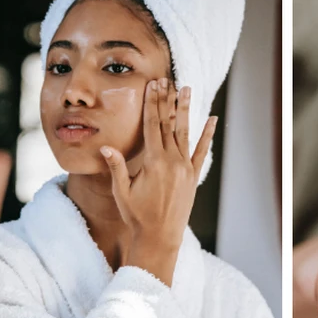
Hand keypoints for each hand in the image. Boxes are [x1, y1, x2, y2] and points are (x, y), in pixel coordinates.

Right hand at [99, 78, 216, 285]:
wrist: (160, 238)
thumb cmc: (137, 216)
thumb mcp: (122, 192)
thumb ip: (117, 168)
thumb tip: (106, 147)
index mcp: (154, 162)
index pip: (153, 125)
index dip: (152, 104)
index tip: (153, 86)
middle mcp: (173, 162)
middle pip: (168, 124)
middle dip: (167, 100)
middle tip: (166, 80)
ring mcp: (185, 168)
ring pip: (185, 133)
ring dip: (185, 110)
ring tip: (187, 89)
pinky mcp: (193, 177)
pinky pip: (201, 151)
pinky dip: (207, 135)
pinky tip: (212, 119)